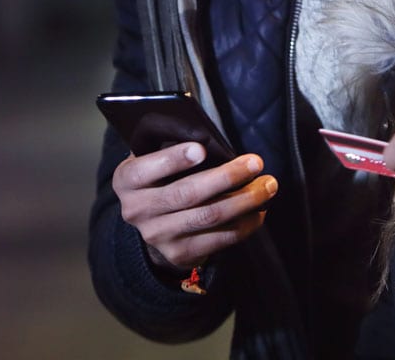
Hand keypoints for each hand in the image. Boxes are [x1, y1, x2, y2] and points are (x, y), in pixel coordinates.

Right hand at [112, 142, 277, 270]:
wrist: (151, 217)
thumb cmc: (160, 171)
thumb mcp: (153, 155)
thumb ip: (170, 144)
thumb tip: (210, 140)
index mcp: (126, 180)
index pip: (146, 169)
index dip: (173, 159)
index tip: (202, 148)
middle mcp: (137, 210)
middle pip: (187, 194)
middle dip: (226, 176)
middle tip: (256, 162)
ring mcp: (158, 236)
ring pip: (209, 216)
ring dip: (245, 200)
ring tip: (268, 184)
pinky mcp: (179, 253)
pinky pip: (219, 239)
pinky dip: (245, 224)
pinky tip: (260, 209)